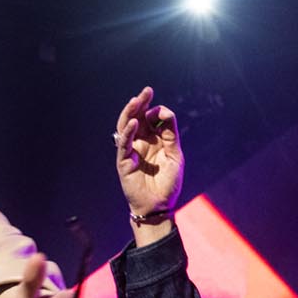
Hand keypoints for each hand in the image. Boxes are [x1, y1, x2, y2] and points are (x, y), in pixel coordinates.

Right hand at [114, 87, 182, 225]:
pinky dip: (127, 133)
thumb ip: (170, 134)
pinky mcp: (124, 162)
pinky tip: (134, 122)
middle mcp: (140, 143)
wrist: (160, 207)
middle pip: (136, 118)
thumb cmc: (168, 183)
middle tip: (147, 91)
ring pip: (126, 127)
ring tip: (136, 100)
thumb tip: (164, 112)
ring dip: (130, 113)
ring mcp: (130, 151)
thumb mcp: (175, 154)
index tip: (164, 114)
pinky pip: (123, 144)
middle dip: (141, 103)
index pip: (150, 118)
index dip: (157, 112)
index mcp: (153, 140)